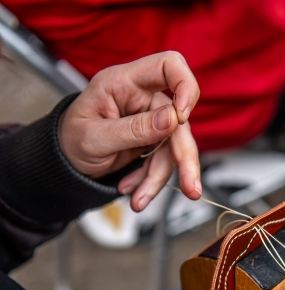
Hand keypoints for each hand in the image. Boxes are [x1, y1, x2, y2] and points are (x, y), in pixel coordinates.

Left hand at [58, 51, 200, 210]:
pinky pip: (164, 164)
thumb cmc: (71, 140)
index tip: (182, 117)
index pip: (168, 66)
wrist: (67, 162)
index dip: (184, 86)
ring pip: (174, 150)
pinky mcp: (154, 143)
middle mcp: (143, 99)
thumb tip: (173, 119)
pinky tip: (133, 192)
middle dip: (184, 158)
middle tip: (191, 189)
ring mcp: (152, 122)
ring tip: (138, 200)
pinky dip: (151, 182)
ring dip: (159, 179)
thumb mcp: (95, 137)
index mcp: (125, 82)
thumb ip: (133, 128)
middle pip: (180, 121)